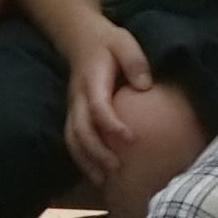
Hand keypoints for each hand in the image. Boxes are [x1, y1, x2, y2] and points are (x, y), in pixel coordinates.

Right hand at [61, 22, 151, 180]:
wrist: (80, 38)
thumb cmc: (107, 43)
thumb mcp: (124, 42)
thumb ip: (135, 61)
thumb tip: (145, 86)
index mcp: (91, 80)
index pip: (98, 107)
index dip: (111, 125)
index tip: (130, 138)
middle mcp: (77, 98)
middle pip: (81, 130)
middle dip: (97, 152)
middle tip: (117, 168)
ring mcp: (72, 108)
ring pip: (72, 140)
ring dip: (86, 161)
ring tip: (104, 180)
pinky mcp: (72, 115)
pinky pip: (72, 141)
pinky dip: (81, 159)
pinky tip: (96, 174)